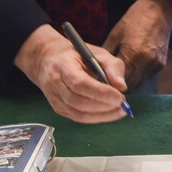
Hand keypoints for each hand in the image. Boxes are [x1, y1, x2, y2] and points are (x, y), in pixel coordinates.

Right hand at [14, 24, 129, 122]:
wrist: (49, 59)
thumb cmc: (77, 55)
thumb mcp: (97, 53)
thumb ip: (112, 66)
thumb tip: (122, 86)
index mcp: (63, 65)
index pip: (80, 83)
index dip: (100, 92)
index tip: (119, 96)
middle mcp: (54, 83)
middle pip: (78, 101)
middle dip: (103, 105)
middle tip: (122, 104)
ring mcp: (54, 98)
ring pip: (78, 114)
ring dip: (101, 115)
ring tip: (119, 110)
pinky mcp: (58, 108)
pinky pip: (77, 117)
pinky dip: (95, 118)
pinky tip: (108, 113)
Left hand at [101, 0, 171, 87]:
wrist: (159, 10)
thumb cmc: (133, 20)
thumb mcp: (115, 35)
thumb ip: (107, 56)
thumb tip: (97, 71)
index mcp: (133, 54)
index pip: (118, 80)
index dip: (109, 83)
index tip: (101, 83)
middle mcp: (146, 62)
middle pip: (130, 84)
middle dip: (119, 84)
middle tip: (109, 79)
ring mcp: (156, 64)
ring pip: (139, 82)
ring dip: (129, 80)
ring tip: (120, 72)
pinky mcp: (161, 64)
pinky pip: (146, 75)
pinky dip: (138, 74)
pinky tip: (134, 65)